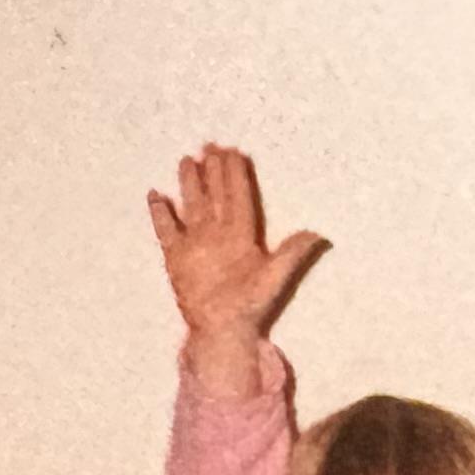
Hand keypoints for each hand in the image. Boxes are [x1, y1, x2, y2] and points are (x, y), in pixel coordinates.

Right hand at [148, 143, 327, 382]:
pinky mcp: (176, 256)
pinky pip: (166, 229)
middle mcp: (218, 235)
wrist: (222, 330)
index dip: (237, 176)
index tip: (235, 153)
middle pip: (215, 196)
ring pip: (192, 205)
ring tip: (187, 159)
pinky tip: (155, 194)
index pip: (238, 198)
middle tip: (210, 144)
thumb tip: (319, 235)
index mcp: (242, 237)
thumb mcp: (275, 278)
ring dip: (190, 184)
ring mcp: (196, 243)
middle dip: (214, 171)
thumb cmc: (251, 307)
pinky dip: (160, 213)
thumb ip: (292, 254)